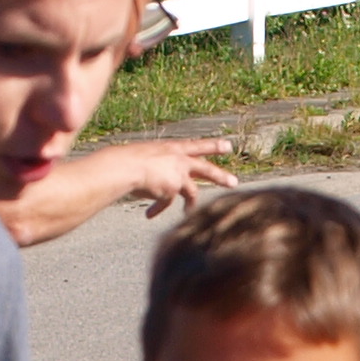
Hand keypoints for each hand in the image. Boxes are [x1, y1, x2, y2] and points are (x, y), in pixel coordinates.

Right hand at [86, 141, 238, 223]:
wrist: (125, 166)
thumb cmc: (127, 160)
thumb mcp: (145, 158)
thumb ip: (156, 168)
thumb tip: (158, 183)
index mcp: (172, 148)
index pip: (196, 146)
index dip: (212, 145)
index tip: (228, 145)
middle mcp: (179, 160)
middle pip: (205, 169)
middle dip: (220, 176)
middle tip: (234, 182)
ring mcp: (179, 174)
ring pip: (194, 191)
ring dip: (192, 204)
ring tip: (189, 212)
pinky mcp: (174, 189)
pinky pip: (168, 203)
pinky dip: (158, 208)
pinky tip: (149, 215)